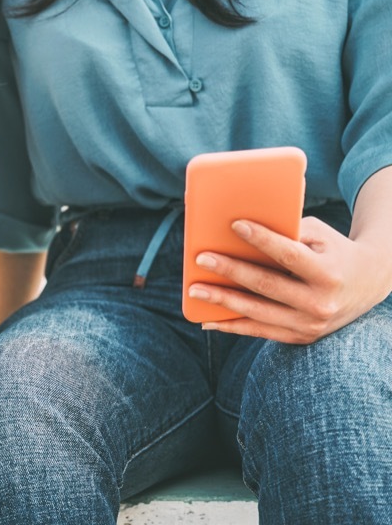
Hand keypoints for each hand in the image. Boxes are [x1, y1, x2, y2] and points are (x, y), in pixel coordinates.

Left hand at [190, 217, 391, 343]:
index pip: (289, 255)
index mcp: (328, 273)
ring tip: (194, 291)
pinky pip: (260, 332)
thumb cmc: (334, 250)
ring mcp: (310, 325)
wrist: (368, 284)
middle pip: (266, 285)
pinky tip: (207, 321)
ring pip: (258, 312)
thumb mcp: (321, 235)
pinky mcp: (301, 337)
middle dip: (230, 271)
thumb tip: (239, 231)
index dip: (261, 239)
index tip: (235, 224)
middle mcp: (320, 303)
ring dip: (222, 302)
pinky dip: (232, 326)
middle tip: (200, 258)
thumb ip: (287, 232)